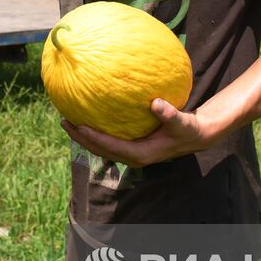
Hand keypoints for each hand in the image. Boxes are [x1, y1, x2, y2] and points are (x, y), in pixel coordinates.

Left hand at [61, 98, 213, 167]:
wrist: (196, 137)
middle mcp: (133, 156)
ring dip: (84, 136)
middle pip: (100, 150)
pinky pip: (109, 140)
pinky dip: (96, 132)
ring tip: (68, 120)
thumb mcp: (182, 122)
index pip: (111, 147)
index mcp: (141, 154)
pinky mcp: (132, 146)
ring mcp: (131, 153)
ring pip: (101, 147)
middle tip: (64, 121)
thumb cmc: (188, 129)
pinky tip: (88, 117)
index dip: (93, 138)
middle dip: (80, 137)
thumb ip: (170, 114)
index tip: (79, 126)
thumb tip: (156, 103)